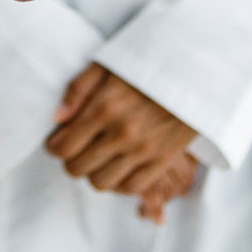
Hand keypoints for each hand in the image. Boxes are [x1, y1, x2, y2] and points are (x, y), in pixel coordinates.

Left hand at [47, 65, 201, 224]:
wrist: (197, 71)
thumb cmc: (149, 63)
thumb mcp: (109, 63)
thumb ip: (78, 89)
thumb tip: (57, 119)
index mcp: (105, 107)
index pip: (63, 147)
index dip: (54, 146)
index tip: (58, 140)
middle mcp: (122, 132)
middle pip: (77, 169)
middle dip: (71, 160)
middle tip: (76, 148)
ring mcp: (144, 150)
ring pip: (100, 183)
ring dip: (93, 172)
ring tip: (97, 157)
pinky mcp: (163, 160)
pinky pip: (130, 188)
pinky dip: (119, 182)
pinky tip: (118, 166)